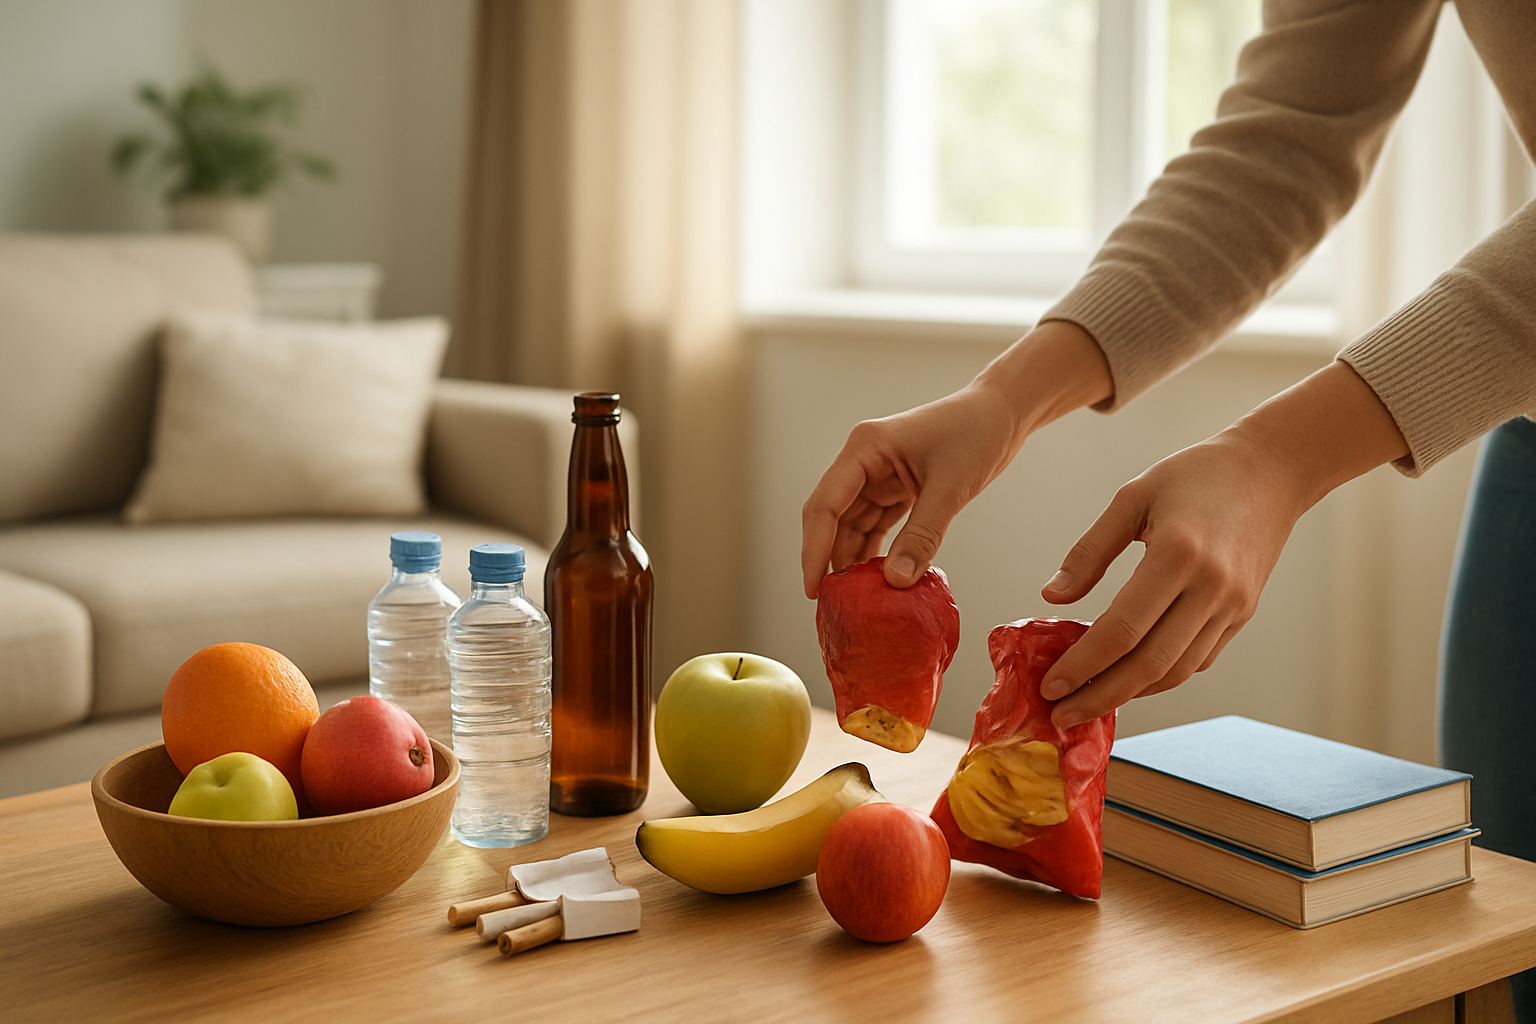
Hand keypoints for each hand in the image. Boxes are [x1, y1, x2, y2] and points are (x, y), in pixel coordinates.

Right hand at [800, 322, 1113, 597]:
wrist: (1004, 411)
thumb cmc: (978, 432)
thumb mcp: (950, 487)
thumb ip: (922, 535)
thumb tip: (895, 581)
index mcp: (864, 448)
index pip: (824, 505)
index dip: (814, 550)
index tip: (813, 589)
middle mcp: (862, 461)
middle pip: (831, 518)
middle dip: (828, 559)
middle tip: (831, 604)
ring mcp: (877, 475)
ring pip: (851, 526)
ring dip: (853, 560)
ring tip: (854, 601)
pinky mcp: (895, 488)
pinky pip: (875, 526)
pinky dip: (875, 553)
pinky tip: (877, 581)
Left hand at [1038, 433, 1304, 725]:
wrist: (1272, 470)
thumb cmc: (1196, 476)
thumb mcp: (1133, 497)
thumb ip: (1090, 551)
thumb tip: (1052, 598)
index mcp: (1177, 555)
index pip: (1122, 629)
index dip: (1083, 664)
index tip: (1050, 685)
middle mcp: (1211, 588)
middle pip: (1150, 665)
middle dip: (1100, 696)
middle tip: (1062, 715)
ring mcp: (1232, 606)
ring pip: (1176, 671)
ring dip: (1129, 694)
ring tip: (1087, 701)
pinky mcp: (1242, 614)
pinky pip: (1196, 660)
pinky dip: (1159, 677)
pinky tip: (1126, 677)